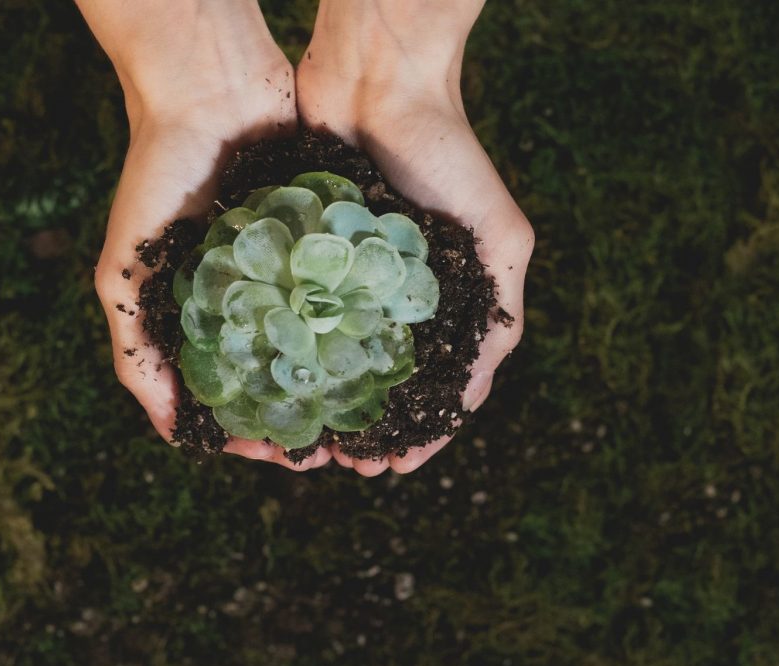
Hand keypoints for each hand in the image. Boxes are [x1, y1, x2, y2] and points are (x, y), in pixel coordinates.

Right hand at [78, 0, 331, 470]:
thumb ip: (135, 349)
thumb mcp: (125, 271)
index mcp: (204, 314)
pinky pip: (353, 291)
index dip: (251, 430)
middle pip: (285, 375)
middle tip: (333, 447)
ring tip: (366, 415)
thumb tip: (172, 434)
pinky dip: (367, 325)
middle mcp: (252, 298)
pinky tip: (386, 356)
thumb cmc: (156, 179)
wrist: (210, 91)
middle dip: (306, 417)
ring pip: (325, 341)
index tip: (277, 454)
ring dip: (342, 383)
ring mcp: (293, 270)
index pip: (231, 392)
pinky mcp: (328, 238)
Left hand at [296, 0, 533, 475]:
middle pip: (383, 382)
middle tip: (345, 465)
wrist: (377, 85)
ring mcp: (352, 279)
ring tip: (308, 440)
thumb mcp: (500, 236)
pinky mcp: (310, 256)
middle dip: (367, 428)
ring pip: (337, 359)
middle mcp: (399, 296)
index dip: (422, 430)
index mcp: (450, 299)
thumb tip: (475, 393)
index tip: (396, 467)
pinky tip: (278, 384)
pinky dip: (292, 353)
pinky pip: (299, 315)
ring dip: (327, 403)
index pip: (439, 385)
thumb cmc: (448, 156)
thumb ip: (500, 310)